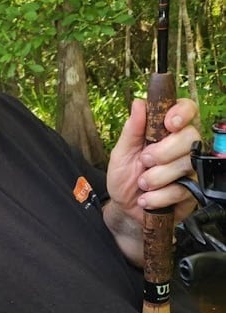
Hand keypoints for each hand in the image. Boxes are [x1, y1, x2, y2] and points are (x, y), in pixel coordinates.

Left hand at [103, 98, 198, 263]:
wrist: (124, 209)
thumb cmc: (124, 178)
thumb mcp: (120, 153)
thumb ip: (132, 130)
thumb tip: (139, 103)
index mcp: (165, 132)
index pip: (187, 110)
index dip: (182, 112)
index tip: (169, 123)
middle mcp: (182, 147)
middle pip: (191, 136)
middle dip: (164, 151)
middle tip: (144, 161)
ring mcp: (190, 169)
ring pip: (186, 164)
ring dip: (157, 177)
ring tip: (142, 184)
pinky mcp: (191, 192)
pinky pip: (181, 190)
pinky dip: (158, 196)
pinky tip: (146, 199)